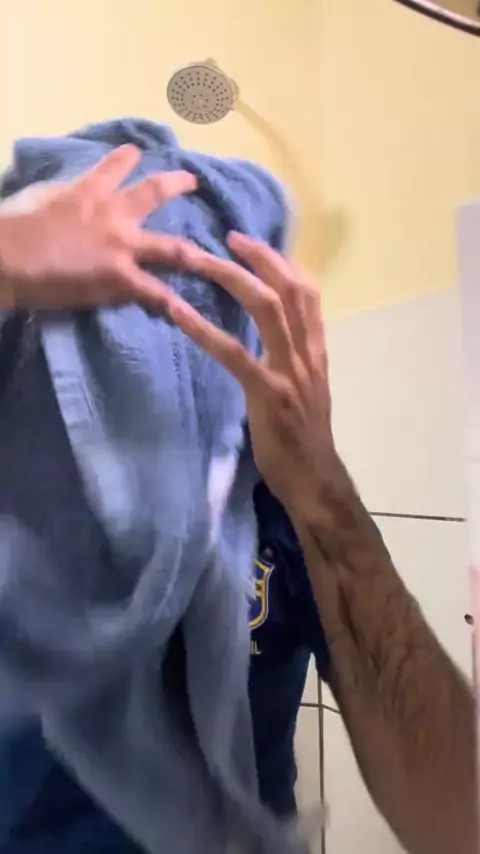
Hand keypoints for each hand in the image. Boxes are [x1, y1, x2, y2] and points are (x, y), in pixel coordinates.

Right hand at [0, 144, 195, 310]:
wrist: (9, 256)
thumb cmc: (14, 226)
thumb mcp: (39, 198)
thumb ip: (60, 196)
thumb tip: (63, 199)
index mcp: (88, 191)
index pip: (113, 167)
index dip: (126, 158)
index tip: (136, 151)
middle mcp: (114, 214)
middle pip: (154, 192)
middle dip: (177, 184)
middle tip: (192, 181)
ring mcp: (122, 247)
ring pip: (172, 248)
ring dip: (194, 254)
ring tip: (211, 259)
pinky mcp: (121, 277)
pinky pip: (154, 293)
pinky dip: (171, 304)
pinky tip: (186, 313)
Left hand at [170, 232, 335, 515]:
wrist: (314, 480)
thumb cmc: (304, 440)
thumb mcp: (305, 390)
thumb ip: (293, 359)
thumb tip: (271, 336)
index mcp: (315, 351)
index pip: (308, 292)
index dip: (283, 261)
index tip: (254, 243)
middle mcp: (306, 353)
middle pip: (288, 287)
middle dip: (258, 256)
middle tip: (226, 236)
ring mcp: (289, 371)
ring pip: (266, 308)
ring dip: (229, 277)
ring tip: (195, 259)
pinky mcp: (267, 393)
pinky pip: (235, 352)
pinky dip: (204, 328)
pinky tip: (177, 312)